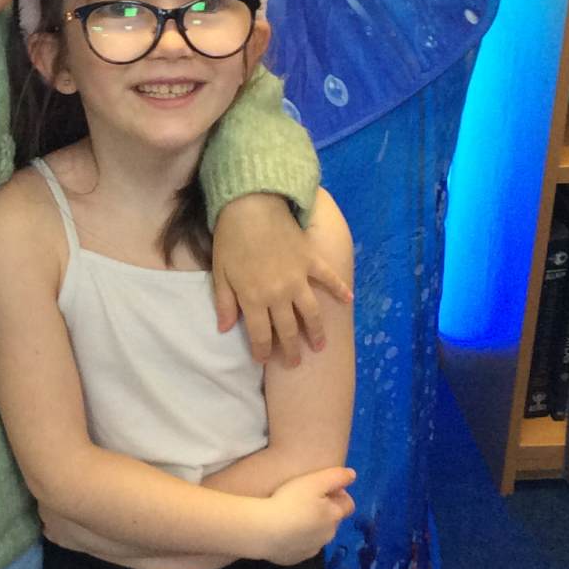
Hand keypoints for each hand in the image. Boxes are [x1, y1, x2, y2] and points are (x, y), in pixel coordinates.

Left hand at [211, 194, 352, 365]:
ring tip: (320, 346)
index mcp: (254, 298)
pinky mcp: (311, 261)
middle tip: (295, 364)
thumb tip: (225, 329)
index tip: (263, 361)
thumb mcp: (220, 273)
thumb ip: (224, 303)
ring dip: (316, 332)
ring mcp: (299, 278)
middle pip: (288, 330)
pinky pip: (329, 279)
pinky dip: (340, 290)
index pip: (260, 335)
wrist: (252, 205)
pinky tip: (348, 301)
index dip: (262, 352)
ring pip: (311, 313)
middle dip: (291, 351)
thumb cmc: (231, 239)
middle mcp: (279, 294)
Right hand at [252, 467, 355, 564]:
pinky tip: (282, 532)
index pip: (348, 505)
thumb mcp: (314, 481)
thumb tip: (352, 475)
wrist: (264, 531)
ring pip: (317, 536)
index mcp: (334, 516)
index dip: (339, 495)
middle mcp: (327, 535)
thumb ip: (336, 476)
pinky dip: (296, 540)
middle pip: (333, 521)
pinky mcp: (294, 559)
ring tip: (292, 517)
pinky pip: (300, 548)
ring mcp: (311, 549)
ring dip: (311, 527)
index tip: (324, 489)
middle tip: (305, 501)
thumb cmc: (290, 502)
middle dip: (325, 511)